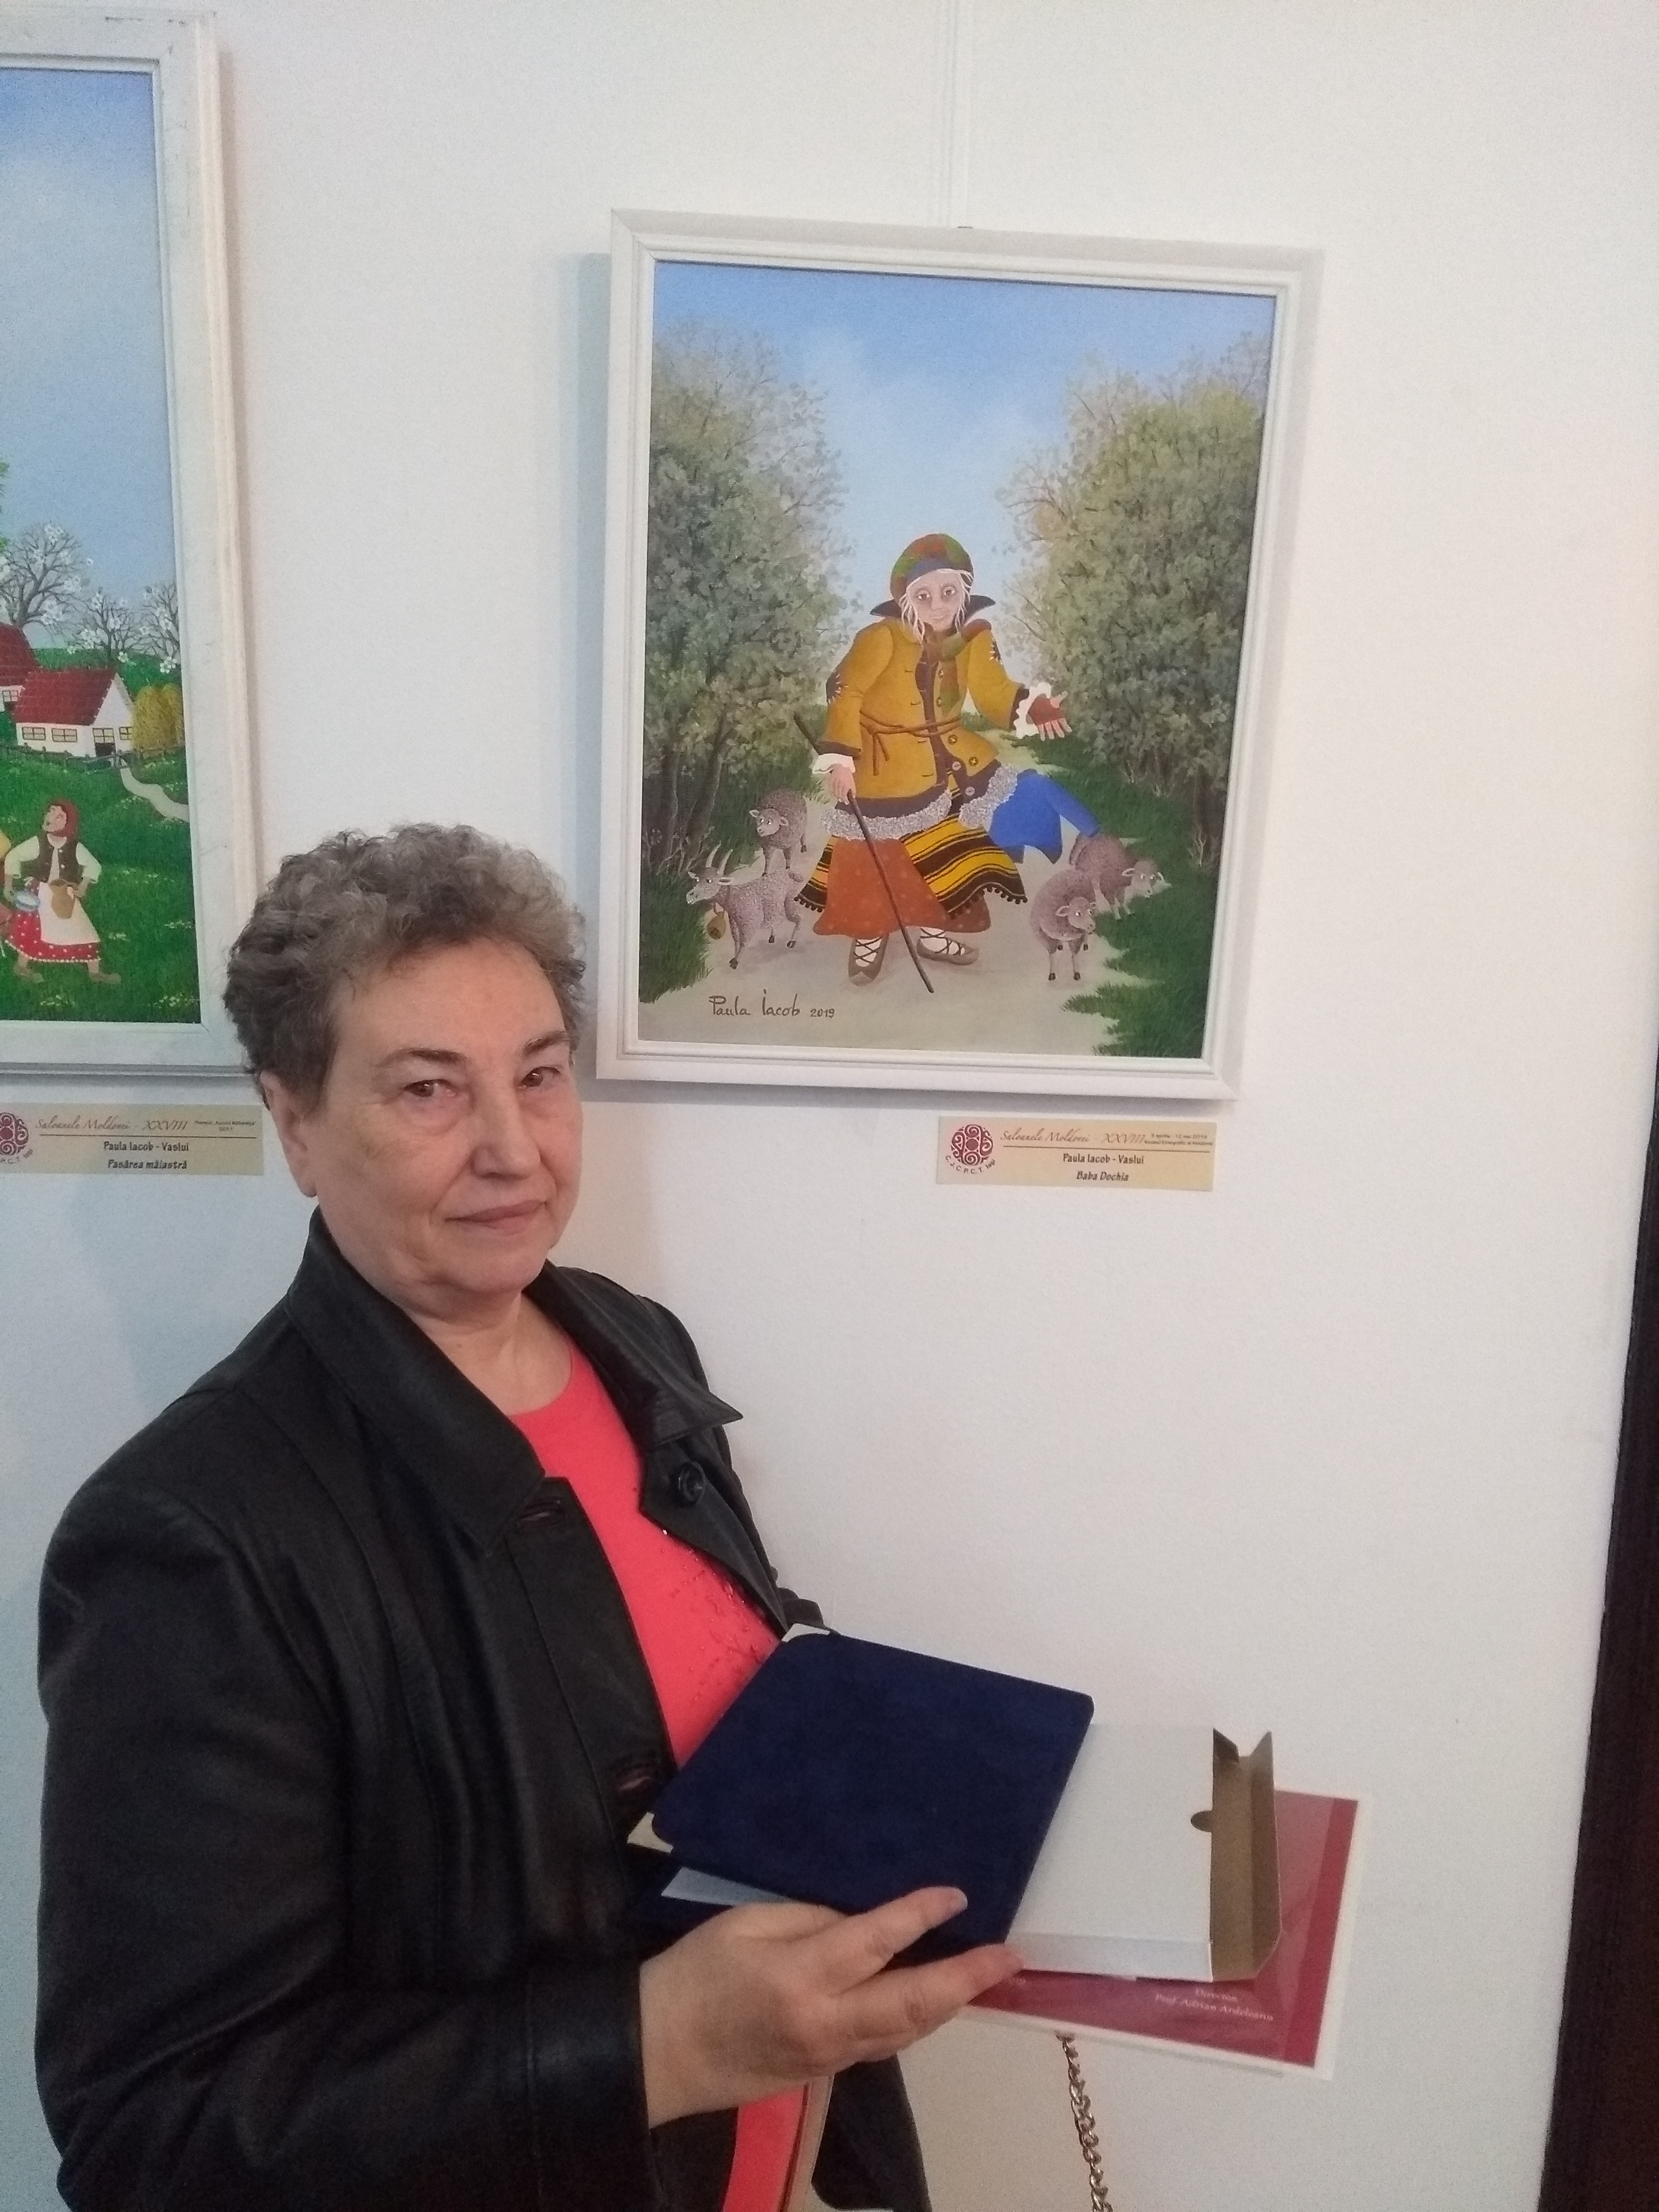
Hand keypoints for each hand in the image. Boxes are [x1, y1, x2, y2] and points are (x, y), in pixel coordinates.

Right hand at [639, 1887, 1019, 2123]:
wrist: (659, 2052)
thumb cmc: (695, 1975)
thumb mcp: (745, 1923)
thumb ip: (809, 1919)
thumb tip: (862, 1922)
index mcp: (802, 1977)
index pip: (878, 1941)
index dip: (920, 1914)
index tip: (956, 1893)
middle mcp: (827, 2023)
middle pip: (913, 2002)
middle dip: (966, 1978)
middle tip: (1009, 1958)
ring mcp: (830, 2055)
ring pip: (907, 2030)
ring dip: (951, 2004)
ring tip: (986, 1976)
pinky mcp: (825, 2072)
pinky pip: (884, 2044)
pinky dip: (916, 2020)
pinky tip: (932, 2002)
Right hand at [824, 759, 856, 804]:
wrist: (841, 765)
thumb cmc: (847, 774)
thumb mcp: (852, 781)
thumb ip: (853, 789)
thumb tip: (853, 796)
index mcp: (846, 784)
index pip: (844, 794)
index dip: (845, 800)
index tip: (846, 803)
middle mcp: (841, 783)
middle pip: (839, 794)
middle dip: (841, 798)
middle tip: (842, 801)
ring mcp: (835, 782)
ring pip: (835, 792)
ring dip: (837, 796)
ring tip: (838, 798)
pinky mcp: (831, 780)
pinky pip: (831, 788)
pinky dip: (832, 792)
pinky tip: (834, 793)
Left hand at [1026, 692, 1068, 738]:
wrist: (1037, 701)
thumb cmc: (1047, 701)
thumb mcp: (1054, 699)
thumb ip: (1061, 697)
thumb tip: (1067, 692)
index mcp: (1056, 714)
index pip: (1062, 721)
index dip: (1065, 726)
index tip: (1070, 731)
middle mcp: (1051, 718)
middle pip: (1055, 726)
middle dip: (1058, 730)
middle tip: (1062, 736)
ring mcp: (1045, 721)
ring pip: (1048, 728)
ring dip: (1050, 733)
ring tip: (1052, 738)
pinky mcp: (1039, 722)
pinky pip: (1041, 729)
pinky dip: (1042, 733)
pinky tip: (1042, 739)